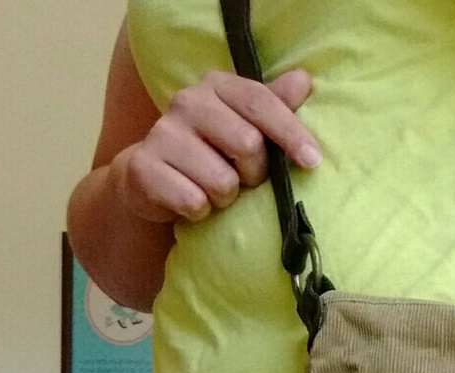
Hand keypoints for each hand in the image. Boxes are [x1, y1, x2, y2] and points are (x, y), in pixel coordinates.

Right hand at [112, 68, 319, 223]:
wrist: (151, 176)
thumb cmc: (211, 151)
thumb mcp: (244, 125)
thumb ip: (273, 104)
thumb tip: (304, 80)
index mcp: (215, 86)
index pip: (260, 102)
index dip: (290, 133)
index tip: (312, 161)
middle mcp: (186, 102)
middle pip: (247, 144)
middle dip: (254, 173)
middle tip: (243, 179)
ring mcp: (161, 134)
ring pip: (222, 182)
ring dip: (226, 198)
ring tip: (214, 191)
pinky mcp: (142, 168)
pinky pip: (194, 202)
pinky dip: (201, 211)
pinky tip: (193, 202)